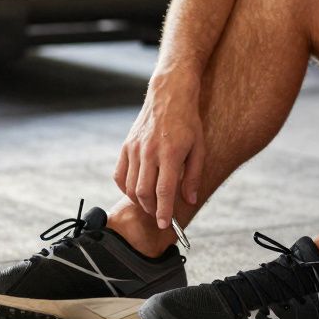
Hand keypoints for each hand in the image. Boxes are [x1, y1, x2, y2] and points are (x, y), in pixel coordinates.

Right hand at [114, 79, 204, 230]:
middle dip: (151, 209)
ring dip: (139, 201)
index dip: (164, 212)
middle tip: (159, 215)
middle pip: (144, 192)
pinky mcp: (126, 146)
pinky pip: (119, 175)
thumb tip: (189, 200)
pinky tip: (136, 190)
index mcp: (171, 153)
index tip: (165, 224)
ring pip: (130, 186)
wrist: (169, 94)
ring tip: (150, 204)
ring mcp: (135, 148)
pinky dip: (125, 188)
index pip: (164, 191)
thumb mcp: (199, 148)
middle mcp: (150, 152)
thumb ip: (194, 176)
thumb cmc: (188, 121)